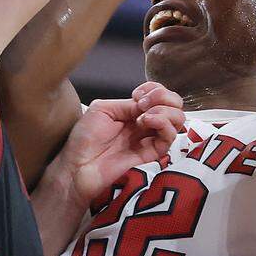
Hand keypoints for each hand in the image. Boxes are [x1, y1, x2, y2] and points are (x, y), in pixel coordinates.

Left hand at [50, 82, 185, 209]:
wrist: (77, 166)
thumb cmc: (84, 138)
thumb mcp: (102, 108)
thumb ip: (127, 104)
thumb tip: (147, 104)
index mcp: (133, 111)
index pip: (159, 94)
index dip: (154, 89)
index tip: (137, 94)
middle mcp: (145, 124)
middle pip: (174, 105)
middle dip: (164, 97)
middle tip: (144, 104)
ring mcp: (149, 138)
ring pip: (177, 120)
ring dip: (165, 111)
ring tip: (145, 115)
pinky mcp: (152, 154)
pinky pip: (169, 138)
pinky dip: (163, 124)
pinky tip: (146, 121)